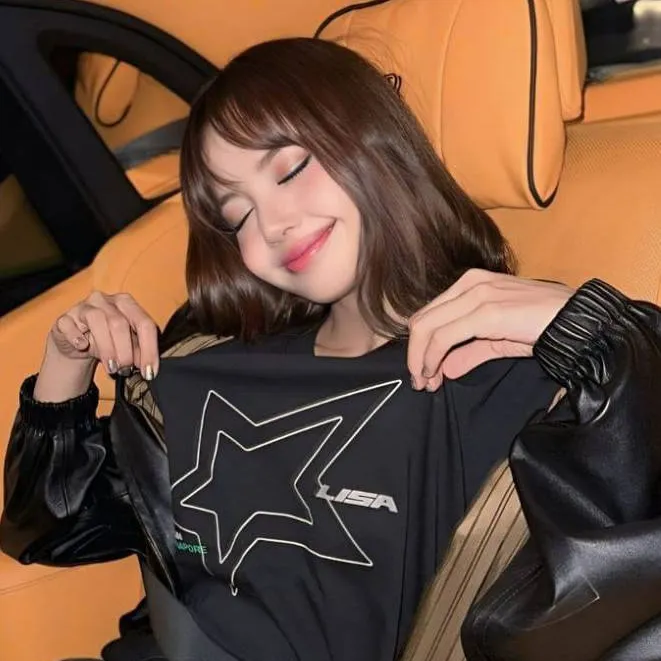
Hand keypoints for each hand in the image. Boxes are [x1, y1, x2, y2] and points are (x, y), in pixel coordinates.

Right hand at [47, 290, 159, 379]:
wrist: (78, 345)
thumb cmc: (108, 342)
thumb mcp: (126, 346)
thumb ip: (138, 352)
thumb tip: (148, 367)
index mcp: (127, 304)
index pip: (144, 323)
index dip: (149, 349)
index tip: (150, 372)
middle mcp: (106, 300)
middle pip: (120, 323)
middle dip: (126, 351)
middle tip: (126, 370)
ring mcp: (83, 306)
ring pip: (97, 320)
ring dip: (106, 348)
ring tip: (111, 368)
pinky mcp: (64, 318)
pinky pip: (69, 325)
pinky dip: (77, 337)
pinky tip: (83, 347)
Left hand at [407, 270, 573, 390]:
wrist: (578, 321)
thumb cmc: (543, 326)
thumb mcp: (499, 339)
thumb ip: (470, 351)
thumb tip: (445, 369)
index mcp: (470, 283)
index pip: (430, 313)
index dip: (419, 345)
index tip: (422, 372)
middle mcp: (469, 284)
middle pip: (422, 321)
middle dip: (415, 355)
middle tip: (419, 382)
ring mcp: (477, 295)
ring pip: (427, 328)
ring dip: (420, 360)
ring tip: (425, 383)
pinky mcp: (487, 312)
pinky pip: (444, 337)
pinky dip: (432, 358)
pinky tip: (435, 374)